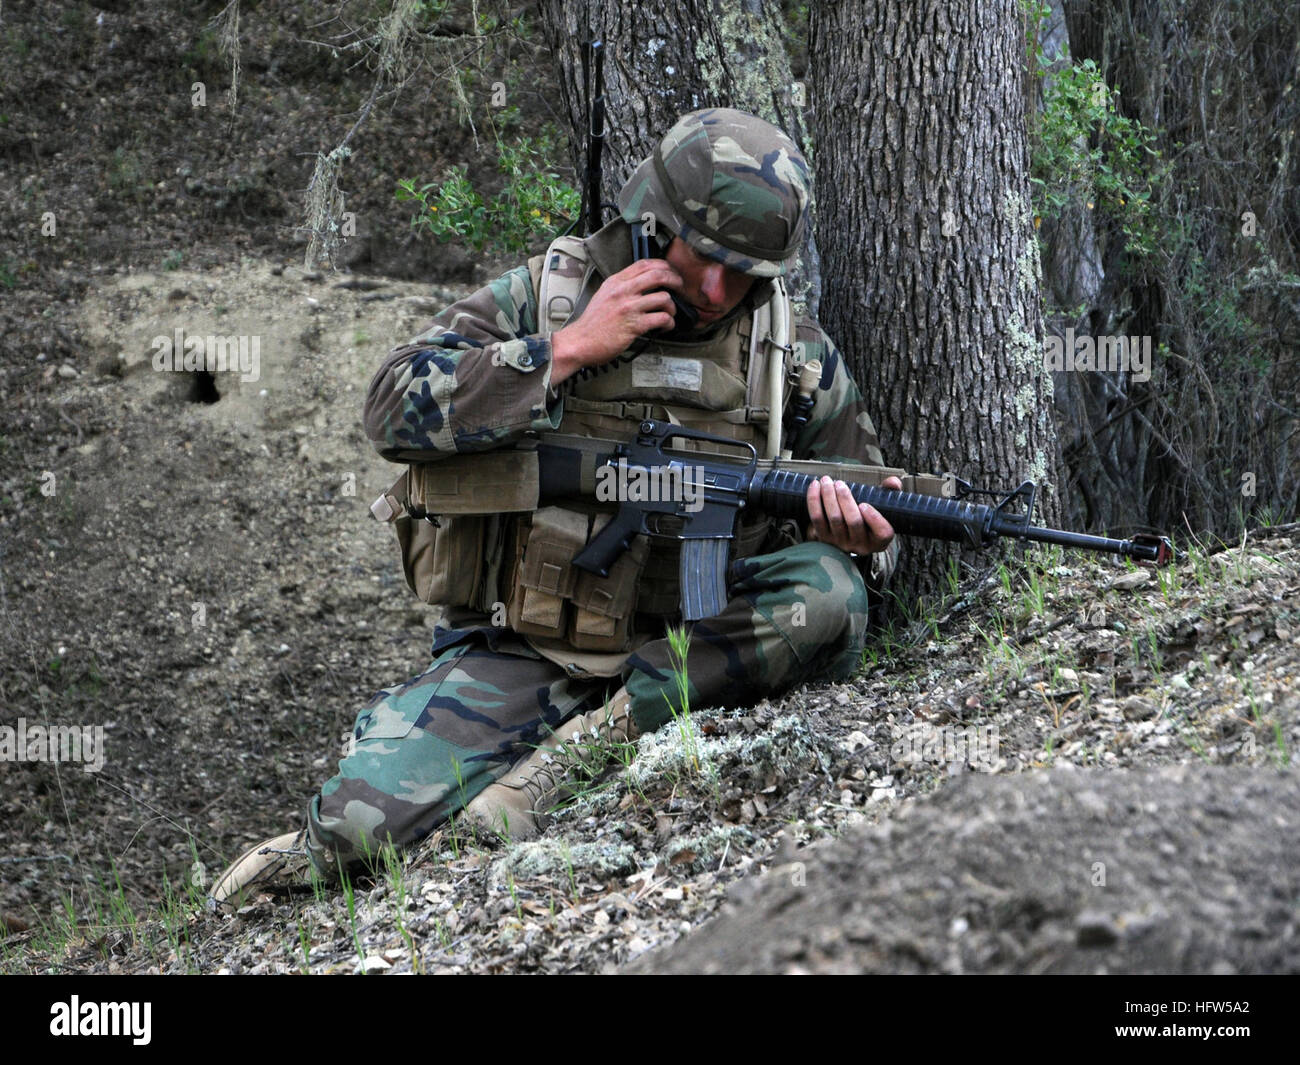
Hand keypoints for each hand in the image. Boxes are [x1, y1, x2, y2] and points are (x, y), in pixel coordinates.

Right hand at [549, 260, 683, 383]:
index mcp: (616, 282)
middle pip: (658, 275)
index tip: (670, 272)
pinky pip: (661, 318)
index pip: (644, 264)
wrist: (580, 342)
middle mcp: (623, 291)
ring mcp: (629, 308)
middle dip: (675, 280)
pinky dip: (669, 323)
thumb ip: (621, 287)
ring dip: (672, 307)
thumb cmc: (592, 323)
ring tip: (669, 313)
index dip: (663, 266)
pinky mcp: (634, 325)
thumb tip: (641, 284)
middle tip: (679, 288)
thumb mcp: (603, 295)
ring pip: (664, 298)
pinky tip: (665, 326)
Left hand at [806, 475, 901, 554]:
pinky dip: (814, 501)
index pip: (883, 533)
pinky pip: (817, 519)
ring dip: (828, 496)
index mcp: (880, 539)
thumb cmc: (868, 514)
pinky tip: (815, 486)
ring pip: (834, 518)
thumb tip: (893, 482)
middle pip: (854, 522)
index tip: (865, 504)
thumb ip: (890, 492)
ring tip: (827, 481)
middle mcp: (861, 545)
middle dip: (845, 499)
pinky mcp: (823, 538)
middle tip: (839, 483)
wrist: (845, 530)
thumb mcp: (882, 505)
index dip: (874, 519)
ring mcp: (841, 543)